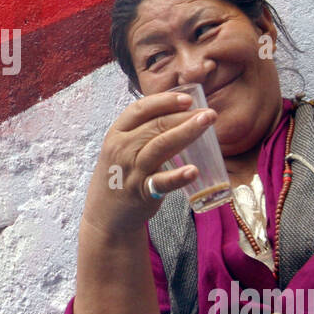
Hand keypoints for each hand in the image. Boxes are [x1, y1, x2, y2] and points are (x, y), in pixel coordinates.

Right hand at [81, 90, 217, 238]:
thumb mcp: (120, 149)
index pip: (140, 109)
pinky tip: (193, 170)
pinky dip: (178, 176)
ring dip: (186, 132)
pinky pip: (161, 182)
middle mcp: (122, 149)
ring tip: (207, 124)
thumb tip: (178, 115)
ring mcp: (131, 170)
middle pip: (156, 125)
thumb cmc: (119, 176)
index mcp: (116, 134)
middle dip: (184, 115)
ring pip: (161, 146)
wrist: (104, 215)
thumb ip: (142, 133)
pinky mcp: (142, 192)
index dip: (164, 101)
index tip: (188, 99)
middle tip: (209, 112)